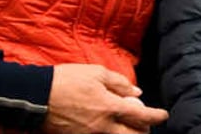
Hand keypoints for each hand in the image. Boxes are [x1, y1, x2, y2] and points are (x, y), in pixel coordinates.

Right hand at [41, 64, 169, 133]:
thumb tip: (137, 91)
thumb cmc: (66, 80)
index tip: (163, 115)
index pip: (142, 116)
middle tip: (146, 125)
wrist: (36, 97)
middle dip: (144, 132)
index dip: (157, 117)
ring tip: (128, 127)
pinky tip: (109, 127)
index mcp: (110, 107)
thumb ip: (119, 83)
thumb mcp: (96, 73)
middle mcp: (103, 126)